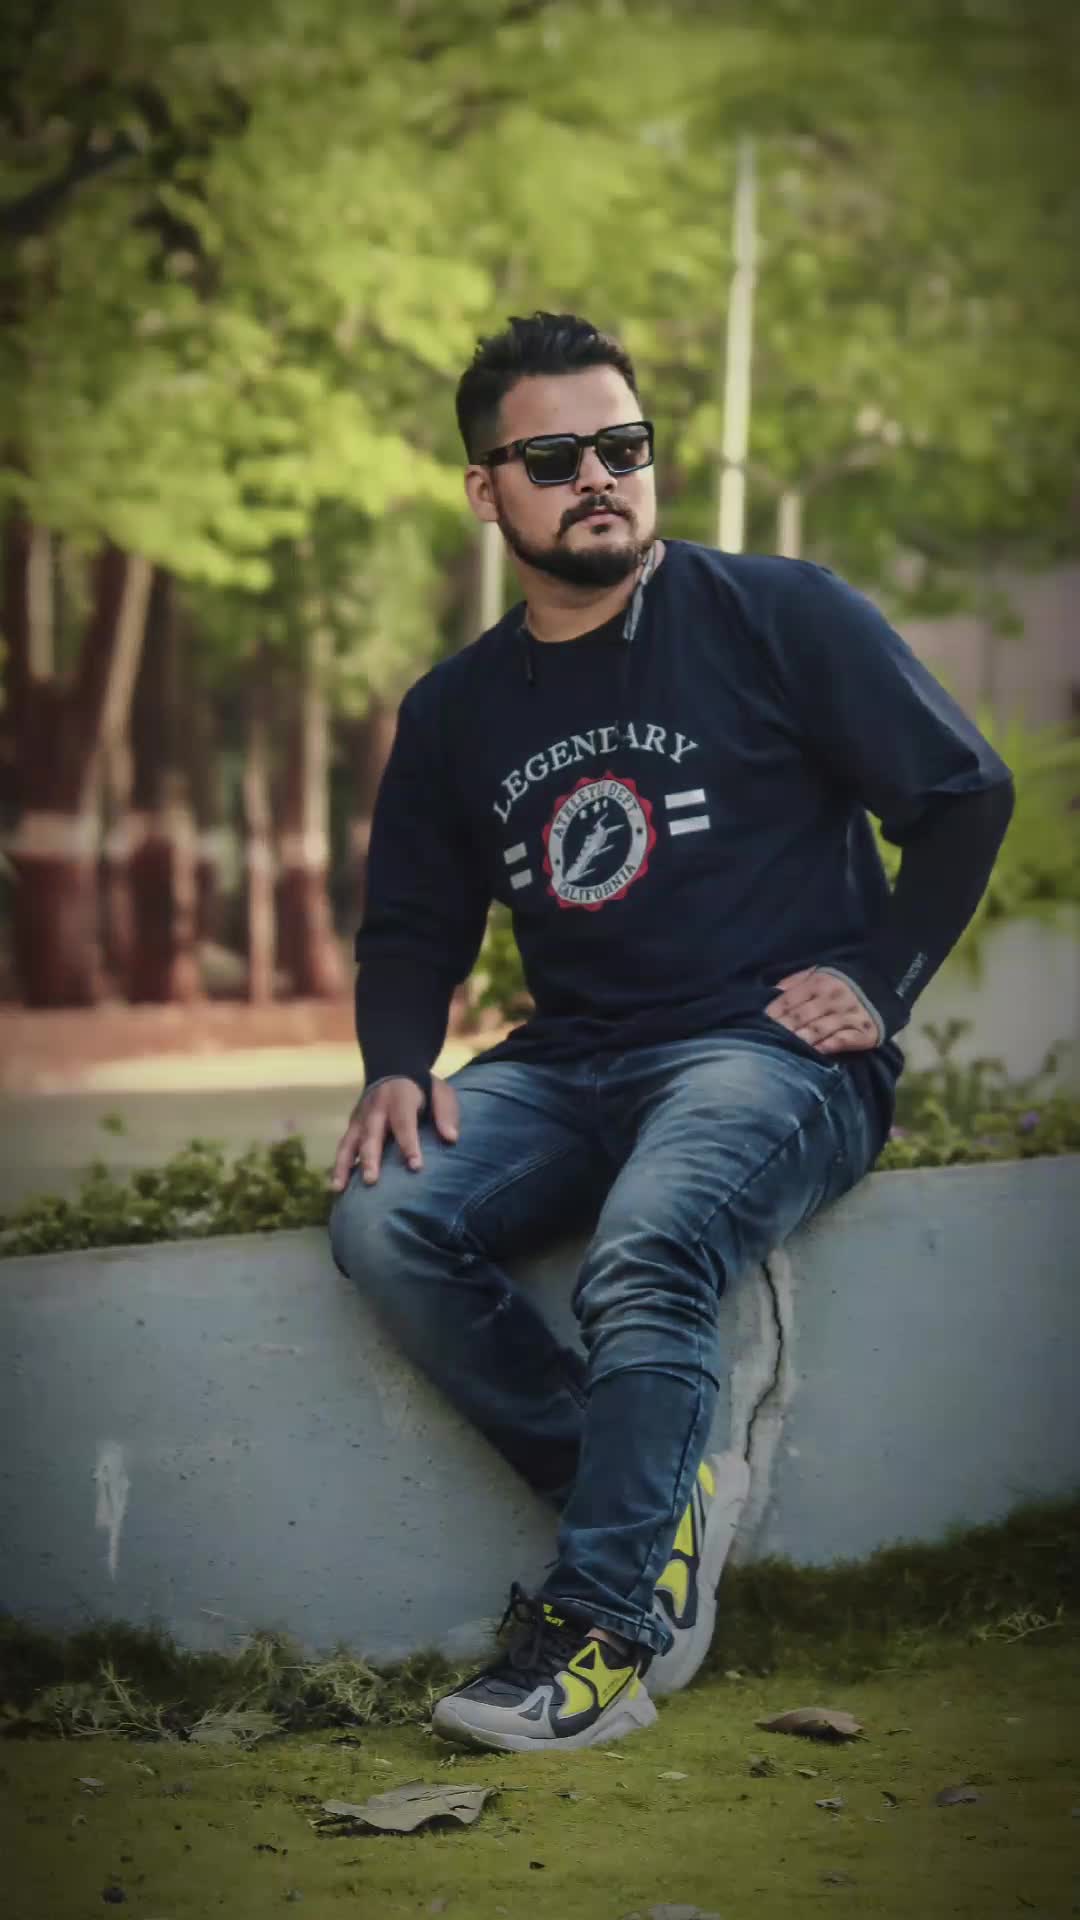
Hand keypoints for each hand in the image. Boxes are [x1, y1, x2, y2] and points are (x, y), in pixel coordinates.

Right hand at [330, 1076, 460, 1189]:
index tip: (415, 1166)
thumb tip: (451, 1138)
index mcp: (399, 1097)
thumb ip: (446, 1114)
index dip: (408, 1144)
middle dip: (370, 1158)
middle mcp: (375, 1108)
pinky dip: (339, 1166)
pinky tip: (337, 1187)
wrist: (394, 1070)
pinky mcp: (353, 1126)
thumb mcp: (441, 1093)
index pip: (403, 1122)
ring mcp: (360, 1117)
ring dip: (344, 1165)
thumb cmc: (423, 1089)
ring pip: (349, 1142)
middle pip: (371, 1134)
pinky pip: (344, 1147)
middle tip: (371, 1181)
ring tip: (339, 1188)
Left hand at [765, 968, 879, 1055]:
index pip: (790, 999)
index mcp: (819, 982)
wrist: (882, 987)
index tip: (761, 1023)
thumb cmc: (840, 983)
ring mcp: (850, 1015)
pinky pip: (844, 1040)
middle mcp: (834, 998)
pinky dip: (829, 1046)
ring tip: (787, 1048)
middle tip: (768, 1040)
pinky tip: (816, 1052)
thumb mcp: (818, 973)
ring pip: (820, 1029)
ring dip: (802, 1039)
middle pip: (802, 1016)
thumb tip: (772, 992)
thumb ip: (795, 981)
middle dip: (784, 1028)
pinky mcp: (865, 1031)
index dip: (774, 1012)